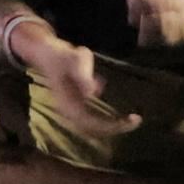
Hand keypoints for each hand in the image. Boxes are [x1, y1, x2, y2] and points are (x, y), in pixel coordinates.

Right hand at [10, 17, 134, 138]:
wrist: (46, 53)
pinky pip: (95, 119)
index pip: (92, 124)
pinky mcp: (78, 105)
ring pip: (95, 126)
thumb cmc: (61, 54)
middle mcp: (69, 112)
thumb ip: (83, 75)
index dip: (112, 126)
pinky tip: (124, 114)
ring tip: (133, 119)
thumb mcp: (74, 58)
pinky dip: (109, 120)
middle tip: (137, 120)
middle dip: (116, 128)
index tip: (130, 119)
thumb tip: (93, 93)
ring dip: (114, 126)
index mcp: (68, 105)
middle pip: (95, 130)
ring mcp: (73, 110)